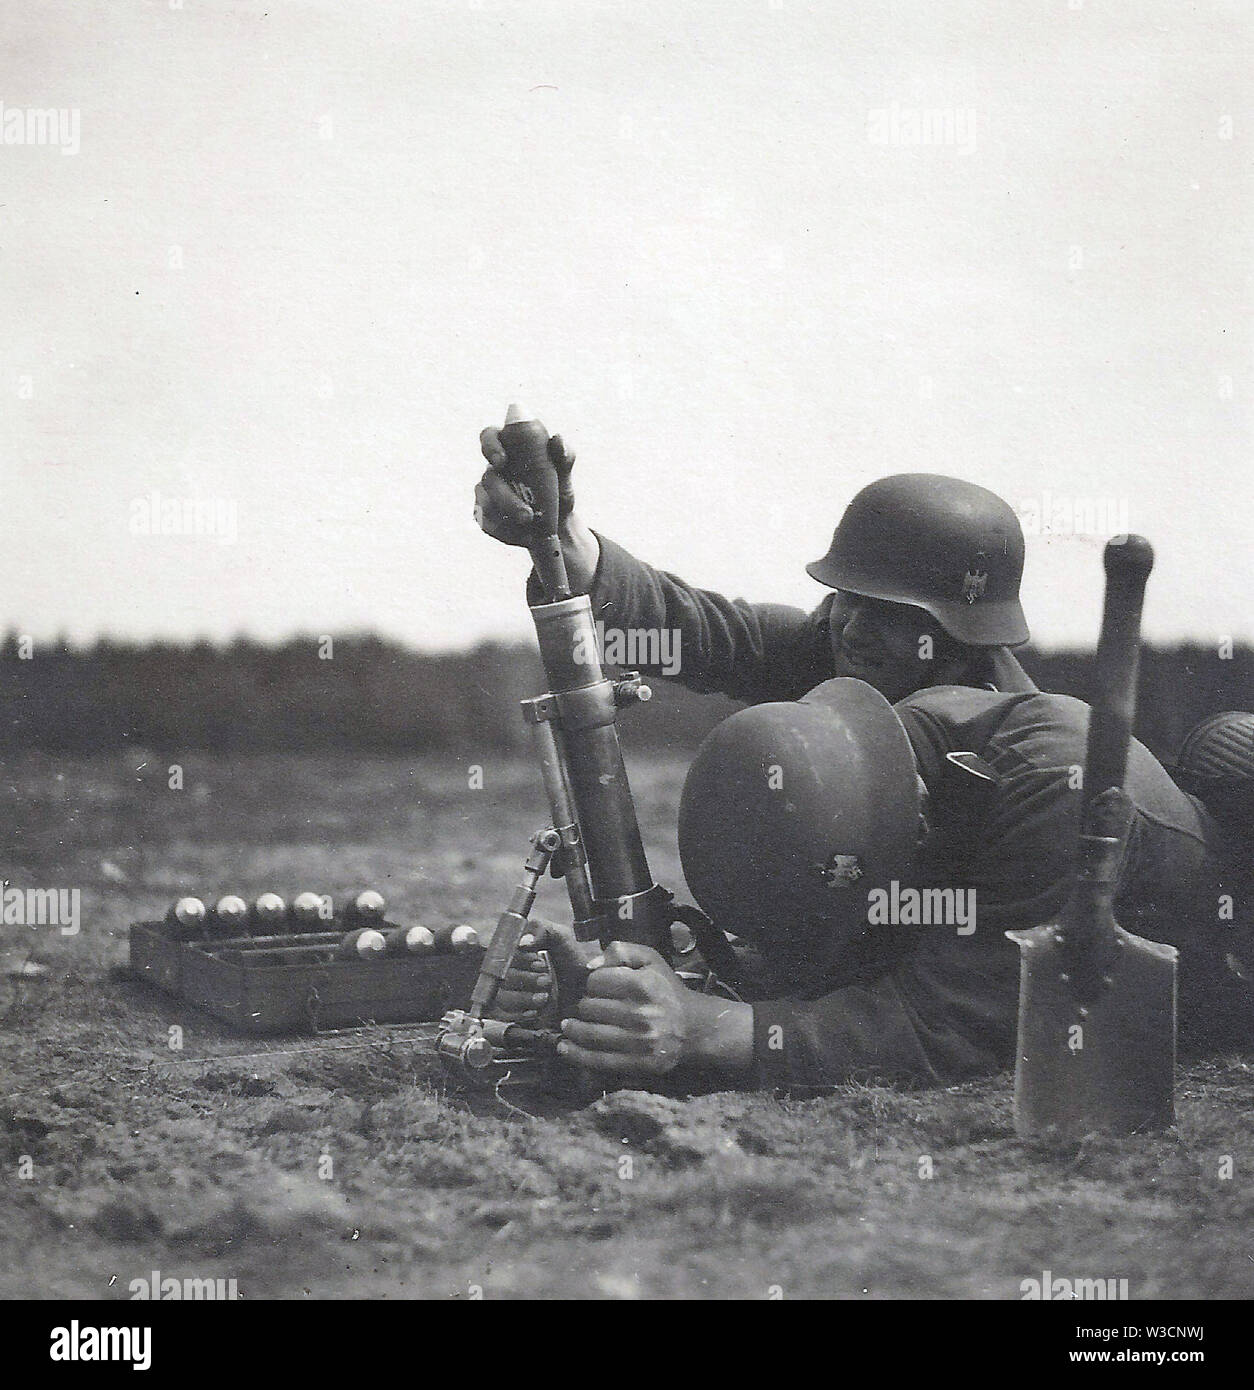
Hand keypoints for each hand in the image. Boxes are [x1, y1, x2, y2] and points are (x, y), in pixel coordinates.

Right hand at [474, 427, 575, 547]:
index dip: (490, 445)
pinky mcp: (484, 513)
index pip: (490, 435)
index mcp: (510, 449)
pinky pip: (486, 522)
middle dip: (506, 499)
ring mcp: (486, 491)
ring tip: (533, 531)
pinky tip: (524, 537)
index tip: (502, 461)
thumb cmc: (558, 490)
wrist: (557, 525)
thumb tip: (557, 439)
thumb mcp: (565, 473)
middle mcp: (494, 468)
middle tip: (527, 515)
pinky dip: (506, 532)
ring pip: (486, 503)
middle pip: (488, 477)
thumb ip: (564, 455)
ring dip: (508, 518)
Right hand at [488, 918, 598, 1022]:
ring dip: (524, 998)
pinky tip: (536, 1011)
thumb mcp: (561, 938)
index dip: (521, 960)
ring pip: (502, 997)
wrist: (585, 992)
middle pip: (503, 977)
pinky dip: (520, 1014)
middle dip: (527, 980)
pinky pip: (504, 1015)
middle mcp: (512, 971)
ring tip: (544, 997)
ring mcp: (512, 992)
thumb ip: (542, 930)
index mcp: (518, 952)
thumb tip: (523, 942)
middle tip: (547, 981)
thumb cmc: (572, 963)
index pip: (505, 954)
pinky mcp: (514, 1011)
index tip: (540, 963)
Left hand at [556, 940, 692, 1079]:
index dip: (591, 984)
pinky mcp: (639, 1063)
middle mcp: (640, 1013)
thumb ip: (620, 951)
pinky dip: (577, 1055)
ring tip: (567, 1027)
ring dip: (572, 1031)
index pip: (595, 982)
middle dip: (582, 1007)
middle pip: (589, 1008)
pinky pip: (599, 1060)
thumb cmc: (666, 990)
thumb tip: (589, 965)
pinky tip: (565, 1048)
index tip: (595, 989)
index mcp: (641, 984)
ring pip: (590, 1034)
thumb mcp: (650, 959)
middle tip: (583, 1008)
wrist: (693, 1028)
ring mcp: (639, 1041)